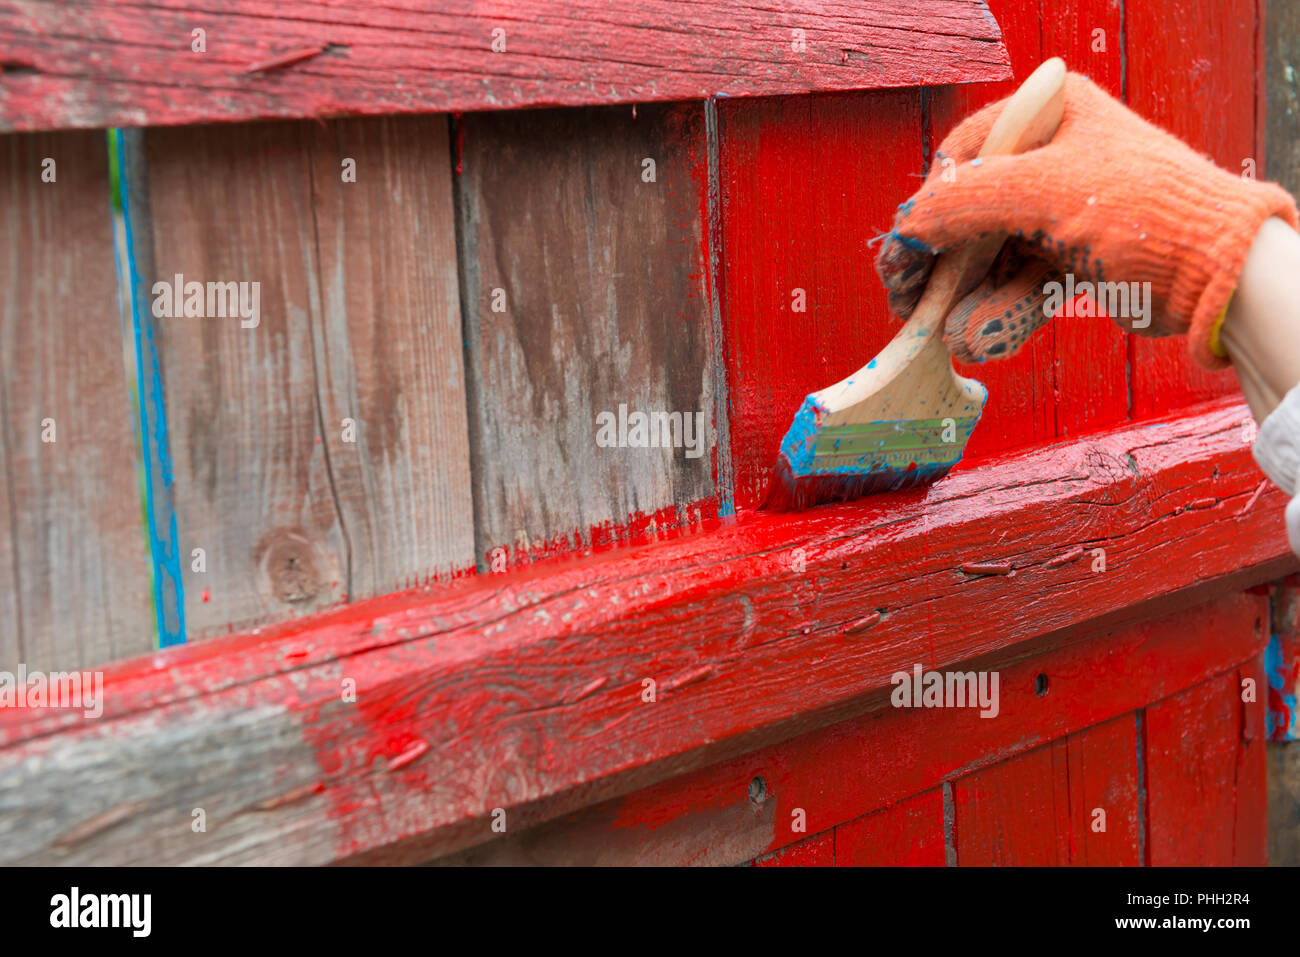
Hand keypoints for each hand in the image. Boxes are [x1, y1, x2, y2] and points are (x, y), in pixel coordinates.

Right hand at [875, 72, 1296, 368]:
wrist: (1220, 272)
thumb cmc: (1139, 211)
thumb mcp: (1038, 193)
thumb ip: (960, 203)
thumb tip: (904, 230)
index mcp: (1048, 116)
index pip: (960, 159)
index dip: (925, 211)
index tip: (901, 259)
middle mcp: (1055, 157)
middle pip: (972, 213)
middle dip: (945, 267)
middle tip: (911, 307)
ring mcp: (1066, 209)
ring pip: (995, 256)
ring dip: (970, 300)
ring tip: (953, 336)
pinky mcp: (1078, 256)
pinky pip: (1023, 283)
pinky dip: (1003, 312)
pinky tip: (982, 339)